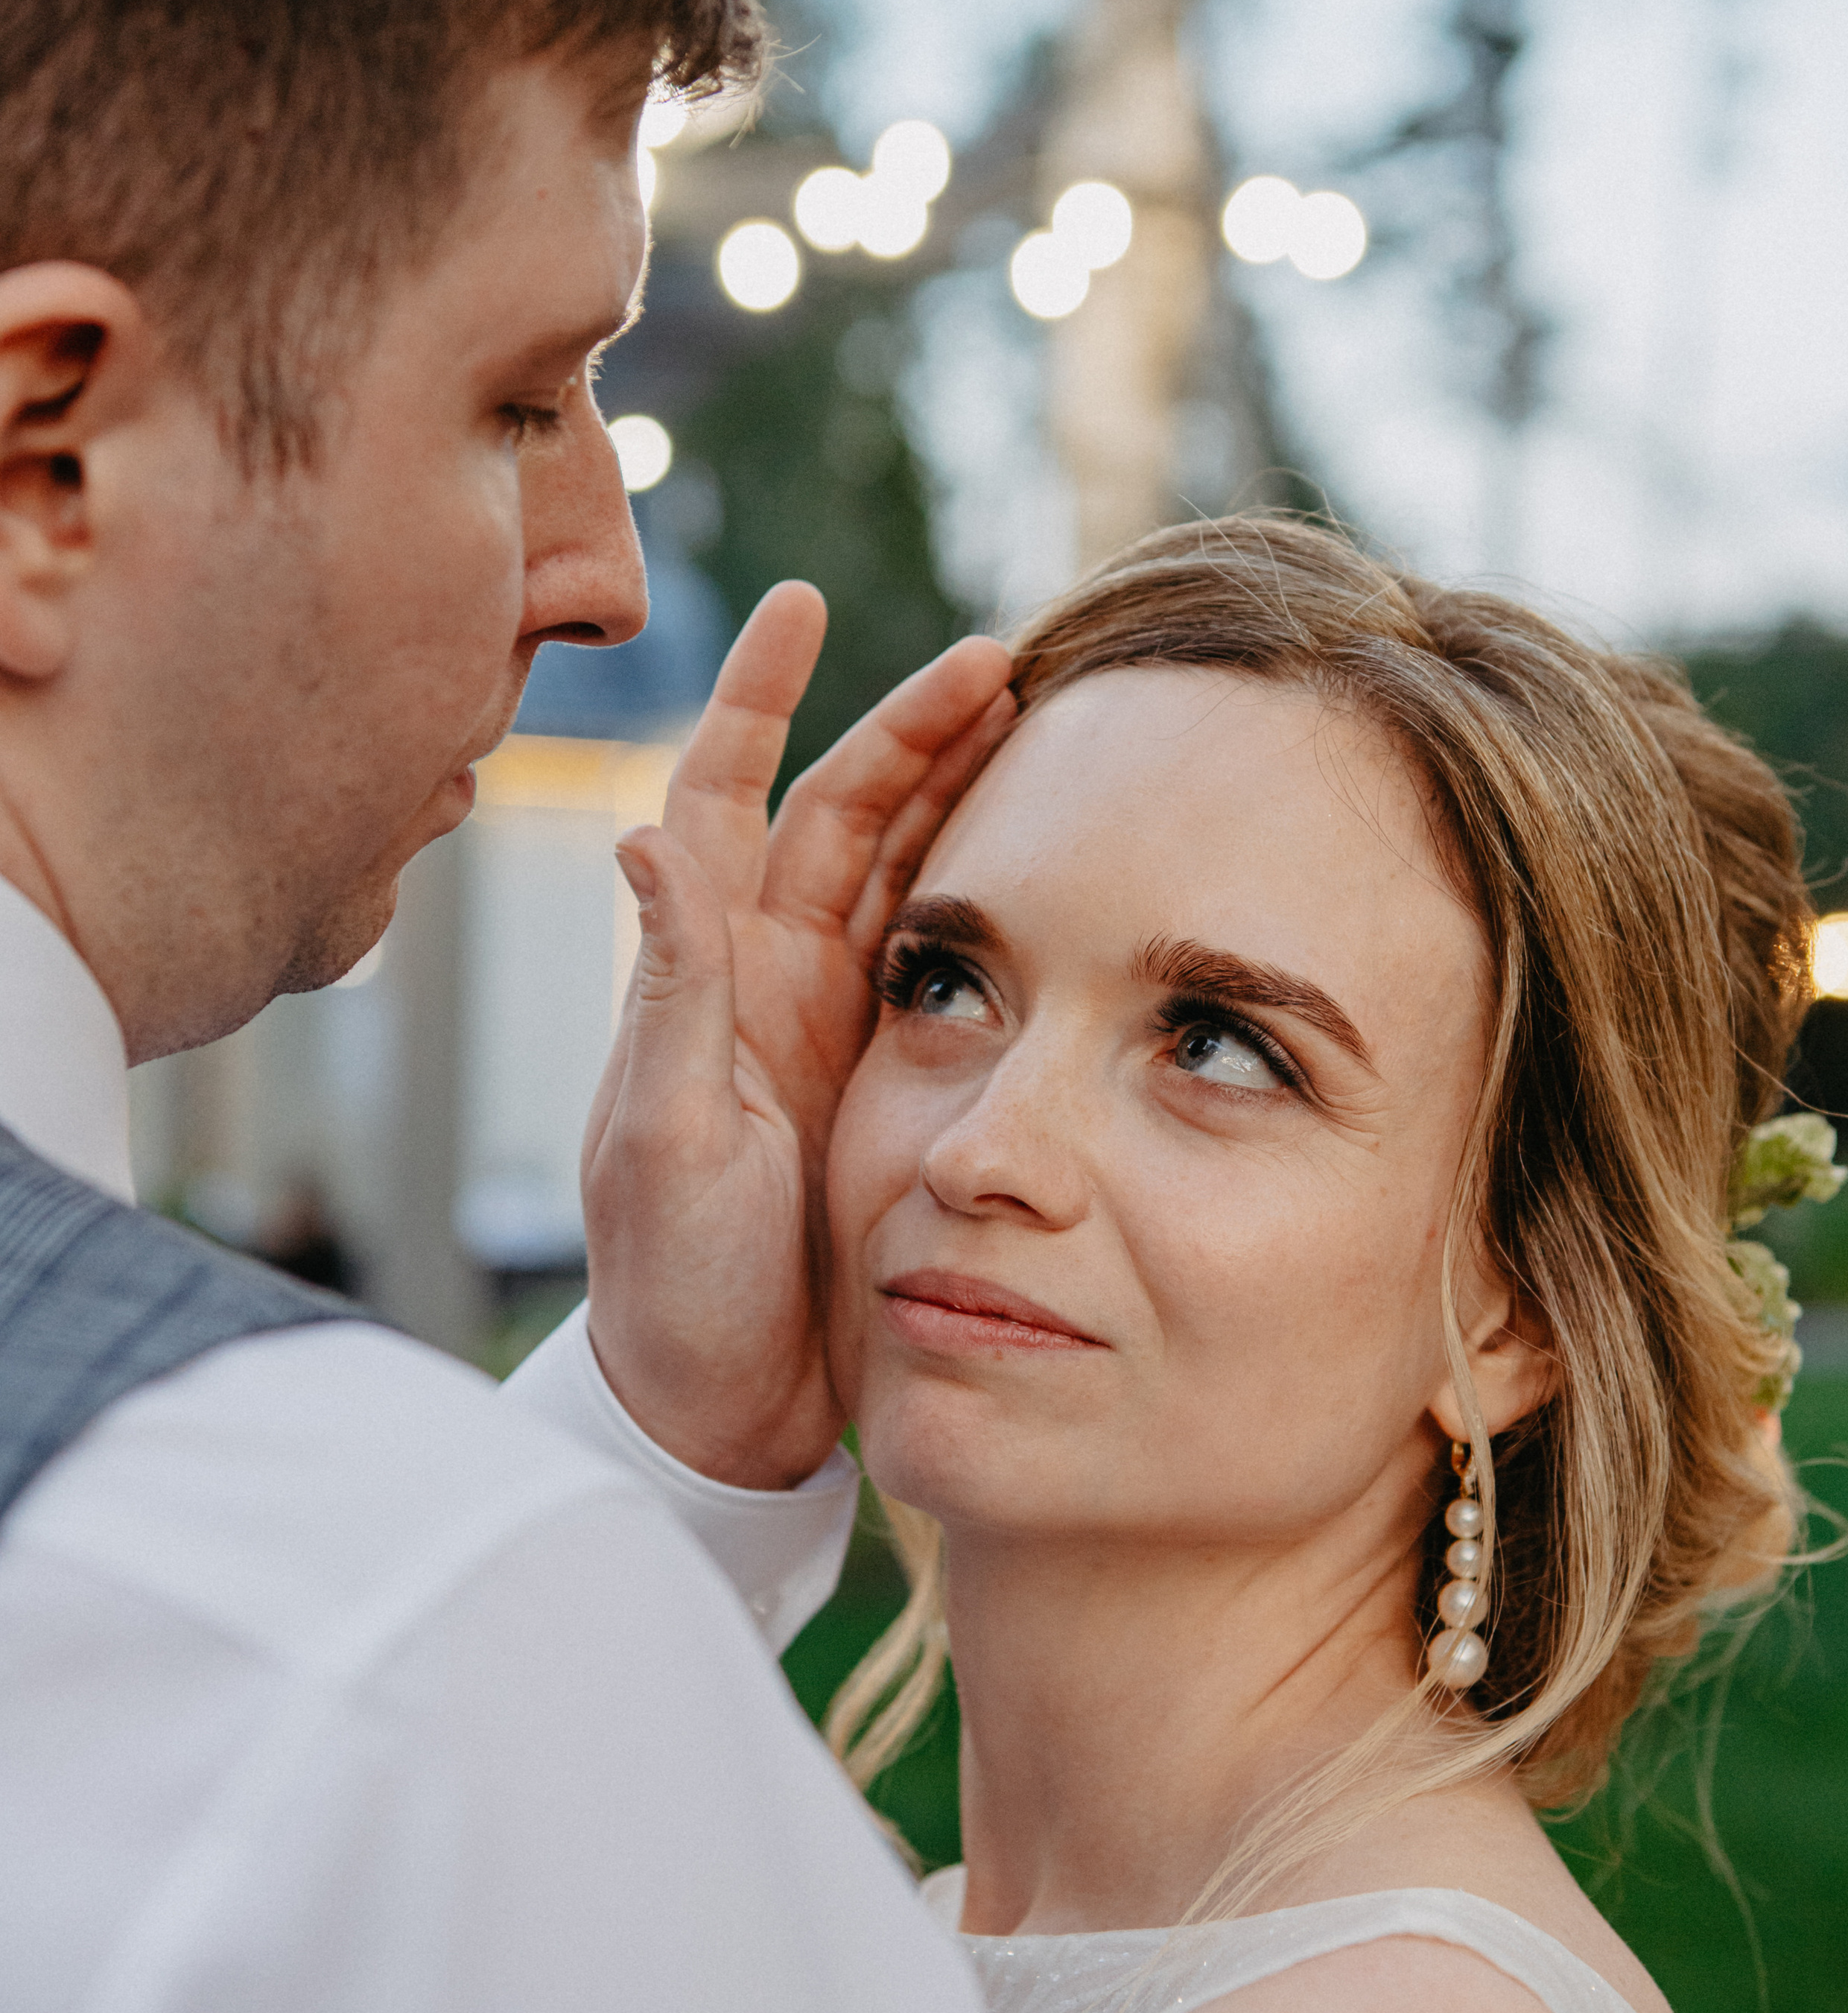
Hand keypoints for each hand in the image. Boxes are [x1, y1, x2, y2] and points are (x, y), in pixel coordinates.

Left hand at [581, 580, 1014, 1486]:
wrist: (720, 1410)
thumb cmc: (670, 1283)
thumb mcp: (661, 1137)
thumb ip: (667, 993)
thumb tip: (637, 838)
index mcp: (704, 974)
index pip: (726, 797)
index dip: (757, 695)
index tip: (796, 602)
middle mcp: (767, 981)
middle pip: (843, 813)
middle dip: (913, 727)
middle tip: (1001, 656)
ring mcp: (831, 1026)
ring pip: (903, 872)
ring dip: (962, 792)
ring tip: (1042, 719)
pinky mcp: (888, 1081)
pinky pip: (945, 960)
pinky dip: (988, 892)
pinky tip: (1045, 850)